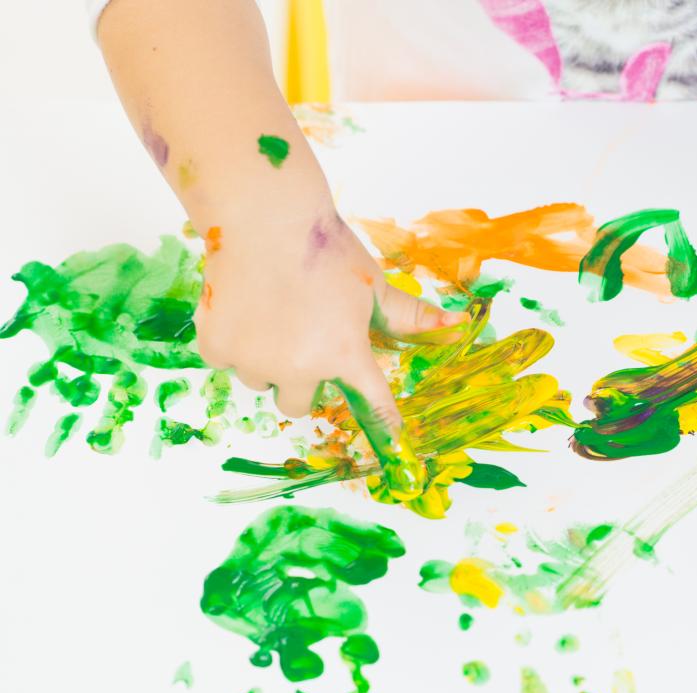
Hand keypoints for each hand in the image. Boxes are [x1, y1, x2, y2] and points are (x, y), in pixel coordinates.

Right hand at [194, 204, 467, 495]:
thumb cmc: (323, 246)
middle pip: (301, 404)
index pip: (372, 406)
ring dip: (267, 360)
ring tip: (272, 311)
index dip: (385, 428)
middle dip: (303, 378)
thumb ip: (409, 315)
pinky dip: (233, 342)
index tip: (395, 453)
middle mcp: (300, 367)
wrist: (261, 213)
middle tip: (302, 334)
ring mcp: (255, 360)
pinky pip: (226, 363)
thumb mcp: (372, 284)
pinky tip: (244, 305)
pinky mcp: (216, 347)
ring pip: (262, 382)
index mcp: (345, 353)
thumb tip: (458, 324)